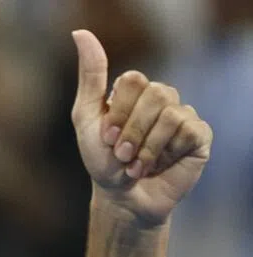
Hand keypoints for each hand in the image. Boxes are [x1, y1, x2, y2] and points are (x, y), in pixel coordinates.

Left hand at [71, 30, 211, 226]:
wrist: (122, 200)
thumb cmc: (102, 163)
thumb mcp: (87, 119)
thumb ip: (90, 77)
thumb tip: (80, 33)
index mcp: (137, 91)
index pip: (133, 80)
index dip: (118, 112)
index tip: (107, 138)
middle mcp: (162, 98)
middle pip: (154, 94)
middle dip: (131, 132)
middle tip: (122, 156)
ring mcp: (183, 115)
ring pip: (170, 113)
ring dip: (146, 148)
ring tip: (136, 166)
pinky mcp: (199, 136)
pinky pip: (188, 131)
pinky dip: (166, 153)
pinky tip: (160, 165)